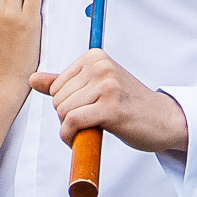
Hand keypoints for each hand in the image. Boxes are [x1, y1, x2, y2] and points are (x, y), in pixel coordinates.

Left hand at [33, 51, 188, 159]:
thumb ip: (65, 82)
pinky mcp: (111, 108)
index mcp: (95, 57)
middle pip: (58, 99)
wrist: (164, 119)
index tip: (82, 111)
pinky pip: (73, 122)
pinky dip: (70, 136)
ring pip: (64, 111)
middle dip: (66, 116)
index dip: (64, 104)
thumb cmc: (129, 104)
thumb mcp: (97, 87)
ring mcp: (107, 86)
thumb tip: (33, 79)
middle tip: (86, 123)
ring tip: (87, 131)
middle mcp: (101, 67)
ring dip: (69, 129)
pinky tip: (78, 139)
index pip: (56, 85)